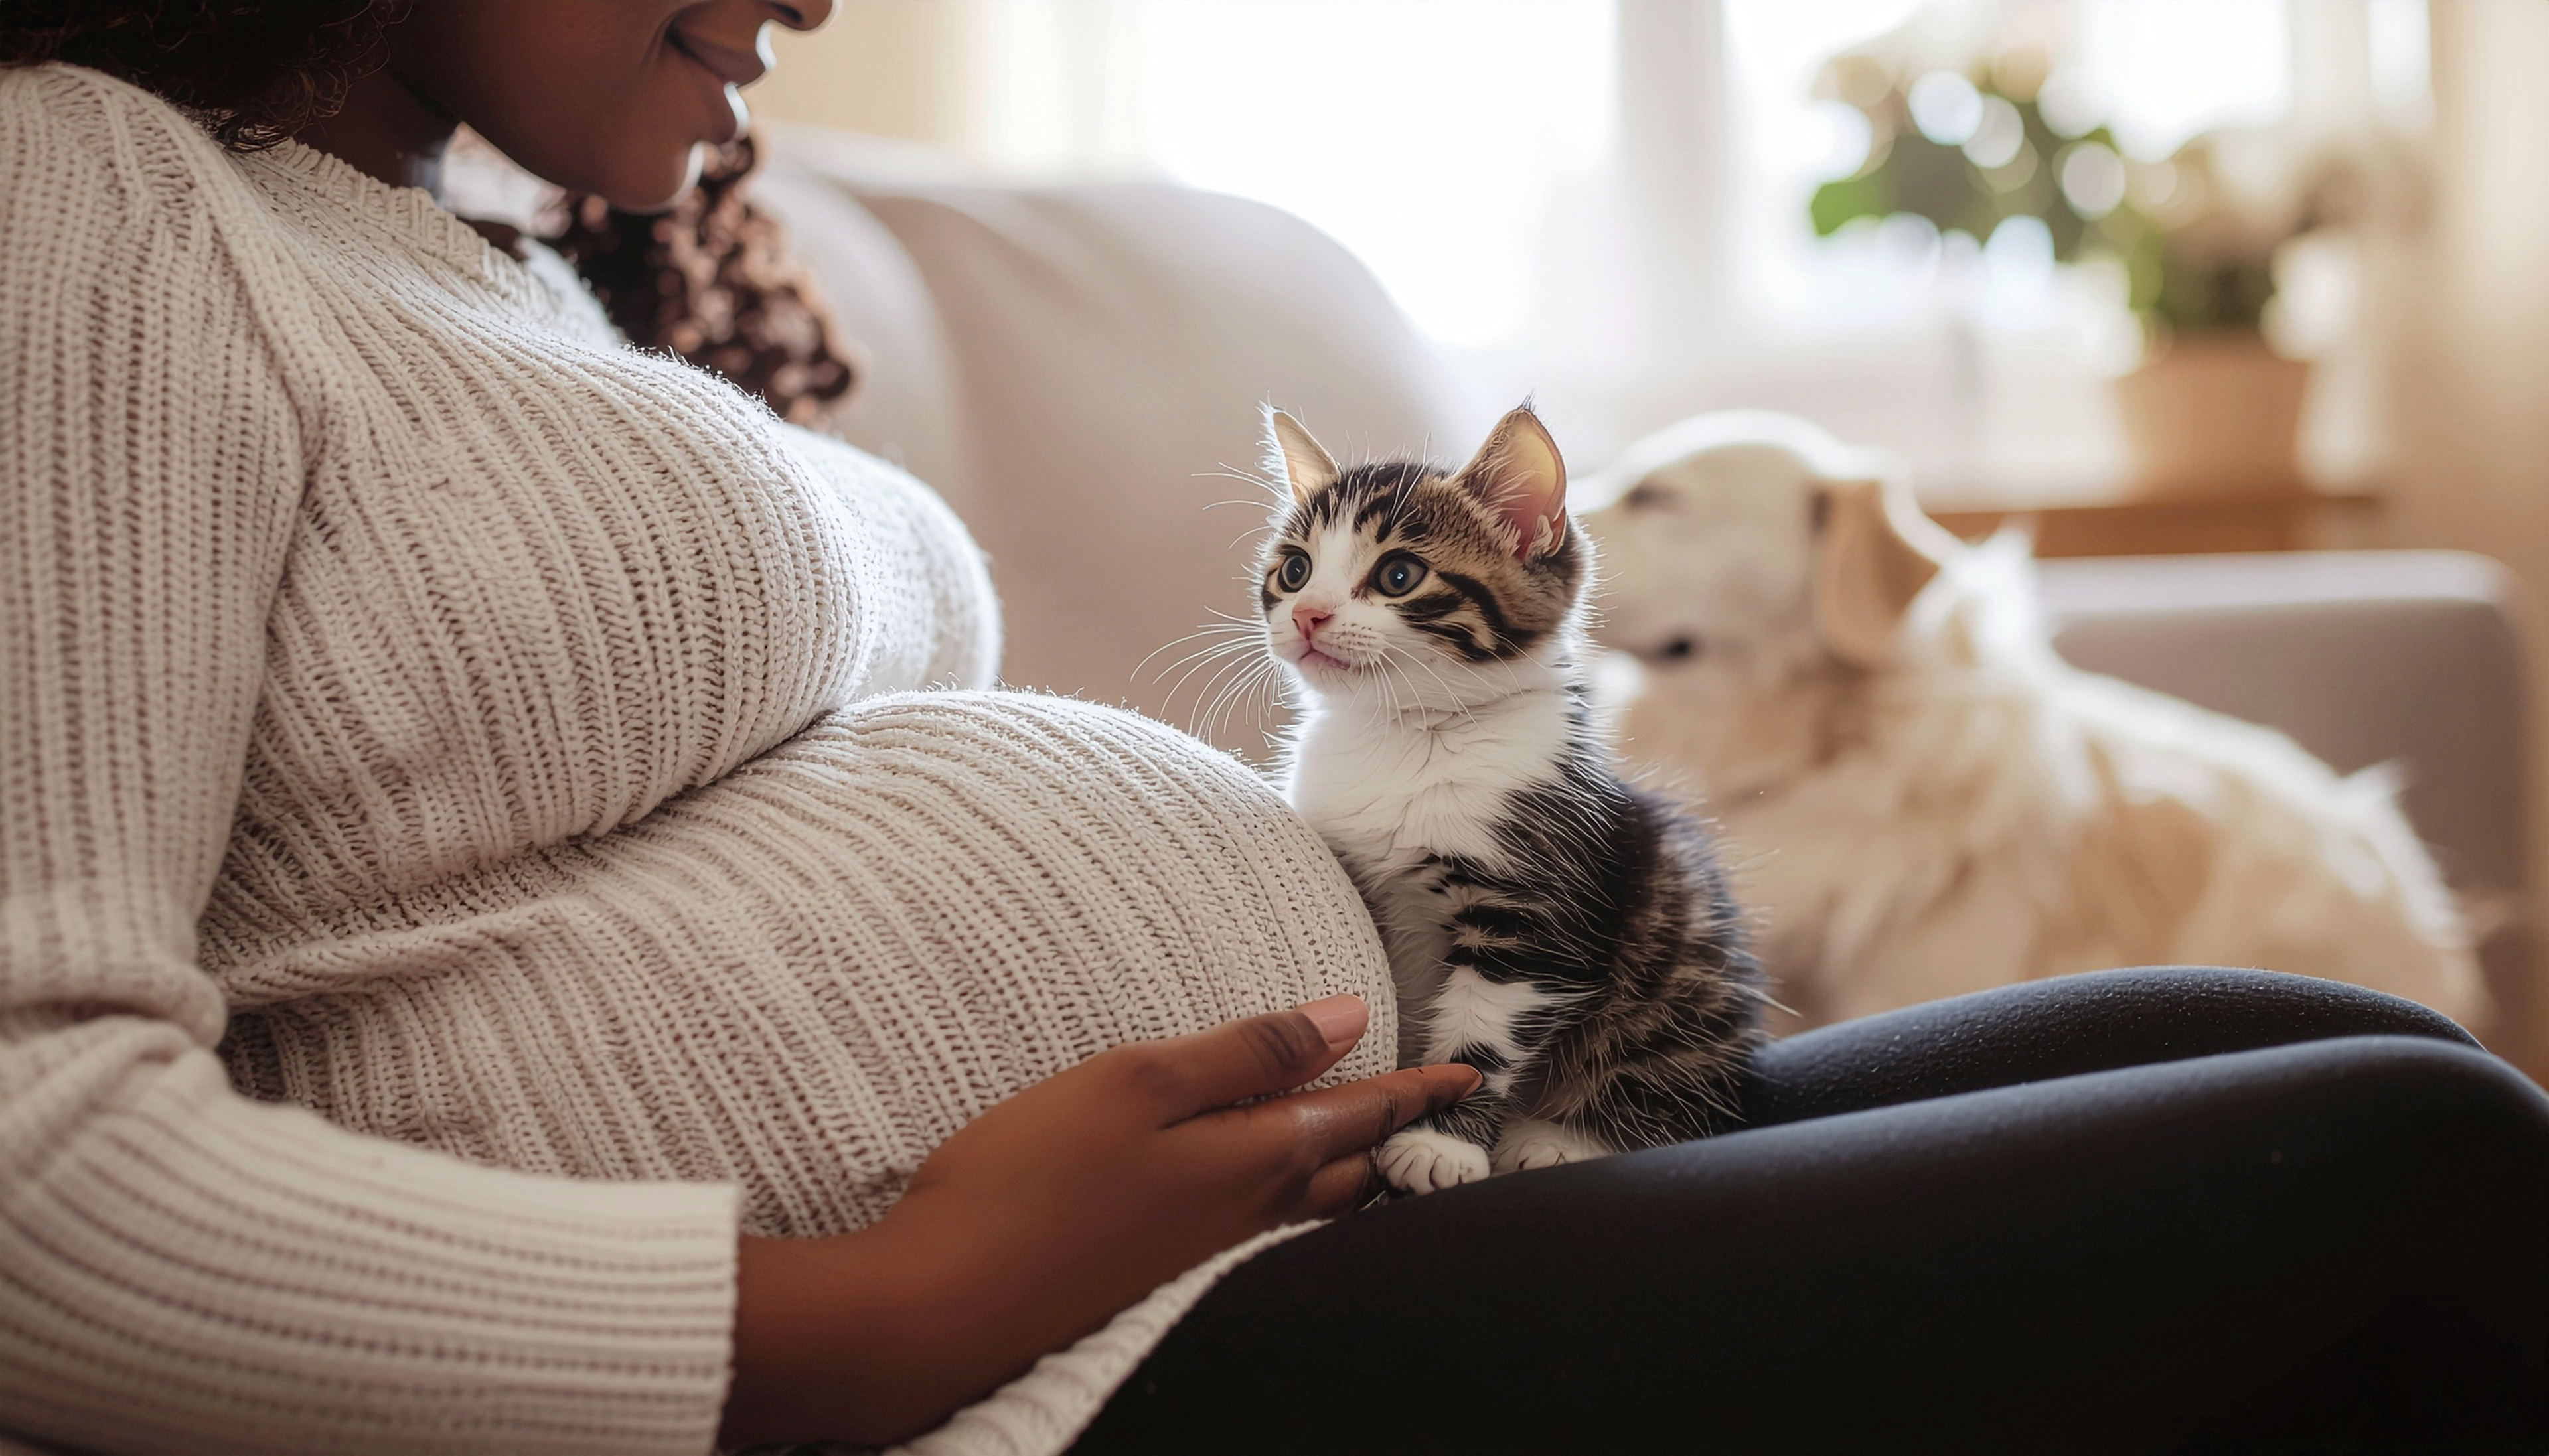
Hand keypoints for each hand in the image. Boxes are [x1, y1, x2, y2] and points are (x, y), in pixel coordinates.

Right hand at [718, 994, 1479, 1446]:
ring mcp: (1202, 1262)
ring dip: (1354, 1181)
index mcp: (1250, 1161)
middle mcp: (1243, 1220)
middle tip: (1440, 1116)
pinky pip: (1260, 1241)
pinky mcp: (1158, 1284)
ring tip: (1381, 1157)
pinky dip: (1295, 1214)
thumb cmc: (1028, 1183)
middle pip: (1348, 1174)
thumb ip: (1245, 1052)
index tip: (1472, 1075)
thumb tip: (1347, 1018)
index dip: (1417, 1090)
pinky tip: (1277, 1211)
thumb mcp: (1136, 1086)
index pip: (1359, 1115)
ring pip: (1308, 1215)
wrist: (938, 1311)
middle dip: (1397, 1139)